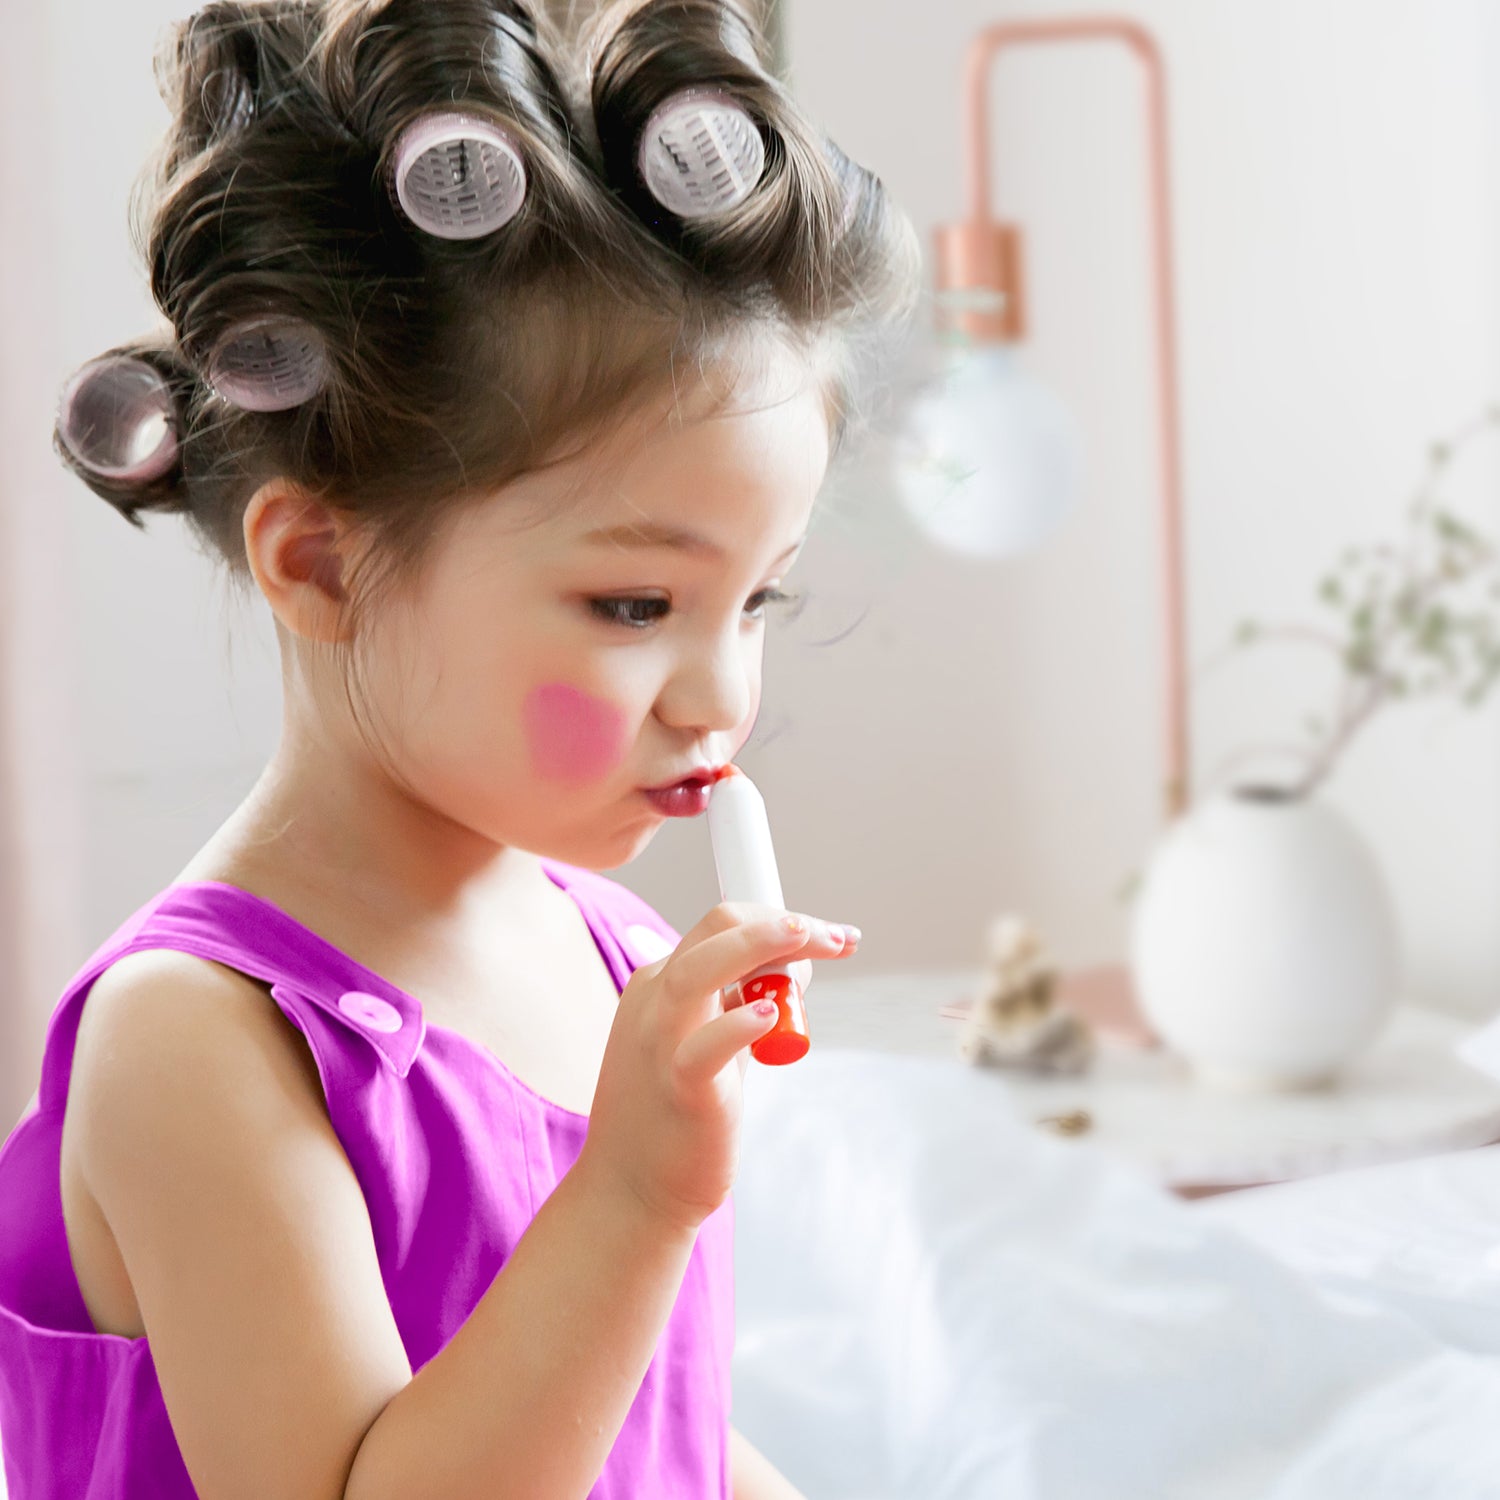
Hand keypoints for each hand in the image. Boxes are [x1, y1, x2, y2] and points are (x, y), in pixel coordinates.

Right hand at [578, 903, 856, 1232]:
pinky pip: (703, 1047)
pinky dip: (738, 1025)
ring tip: (809, 938)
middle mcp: (655, 1000)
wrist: (631, 1189)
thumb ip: (745, 1001)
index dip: (781, 919)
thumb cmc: (676, 1114)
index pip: (722, 924)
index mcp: (660, 983)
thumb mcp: (709, 1040)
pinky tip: (772, 1017)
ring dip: (758, 944)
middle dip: (785, 923)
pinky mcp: (679, 1086)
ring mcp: (660, 1041)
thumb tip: (799, 965)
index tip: (831, 935)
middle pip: (716, 928)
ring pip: (698, 969)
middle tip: (839, 939)